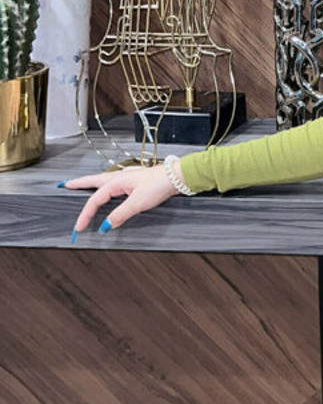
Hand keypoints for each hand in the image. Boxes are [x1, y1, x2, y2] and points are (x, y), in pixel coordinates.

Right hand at [63, 164, 178, 236]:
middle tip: (64, 185)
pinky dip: (103, 185)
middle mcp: (119, 177)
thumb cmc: (159, 185)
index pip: (95, 200)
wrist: (177, 177)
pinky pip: (112, 183)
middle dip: (78, 183)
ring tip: (79, 185)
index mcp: (116, 182)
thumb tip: (106, 225)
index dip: (85, 215)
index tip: (79, 227)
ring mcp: (127, 177)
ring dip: (89, 183)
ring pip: (102, 180)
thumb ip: (120, 214)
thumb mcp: (138, 204)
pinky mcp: (134, 180)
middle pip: (93, 181)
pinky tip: (106, 189)